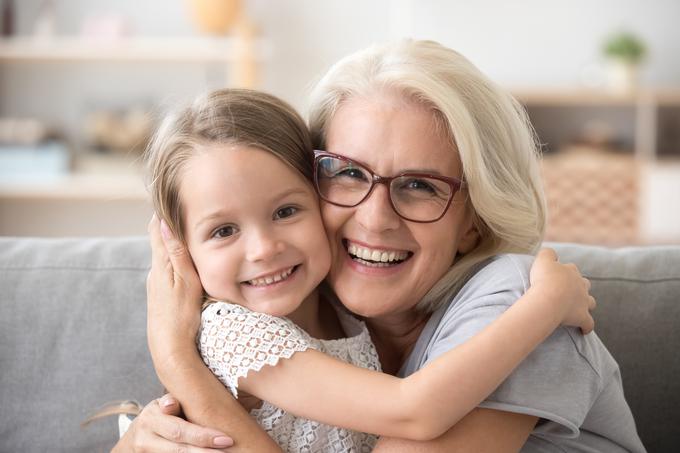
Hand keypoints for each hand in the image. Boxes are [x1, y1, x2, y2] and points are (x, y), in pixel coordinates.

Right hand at [113, 394, 233, 451]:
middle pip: (179, 449)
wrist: (136, 437)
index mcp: (150, 419)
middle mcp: (145, 439)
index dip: (203, 436)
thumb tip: (171, 403)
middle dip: (206, 451)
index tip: (226, 439)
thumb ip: (171, 402)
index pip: (179, 430)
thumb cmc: (160, 415)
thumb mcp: (162, 404)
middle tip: (228, 448)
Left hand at [147, 214, 204, 376]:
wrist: (169, 349)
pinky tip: (184, 258)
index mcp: (161, 265)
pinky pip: (167, 268)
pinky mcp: (161, 295)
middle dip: (169, 221)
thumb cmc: (181, 317)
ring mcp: (156, 284)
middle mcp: (155, 272)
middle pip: (159, 239)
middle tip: (184, 203)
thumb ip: (177, 254)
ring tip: (188, 225)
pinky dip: (174, 256)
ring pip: (164, 254)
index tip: (172, 193)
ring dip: (173, 239)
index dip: (163, 210)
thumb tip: (165, 223)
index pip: (157, 228)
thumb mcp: (186, 283)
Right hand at [529, 248, 595, 333]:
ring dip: (586, 303)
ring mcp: (583, 302)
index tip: (555, 276)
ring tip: (578, 307)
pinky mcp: (582, 317)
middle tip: (567, 291)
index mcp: (571, 272)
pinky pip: (588, 323)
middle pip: (584, 284)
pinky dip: (587, 327)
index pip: (571, 269)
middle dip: (579, 286)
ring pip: (590, 302)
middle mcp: (581, 286)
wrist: (549, 299)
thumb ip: (547, 253)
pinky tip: (583, 330)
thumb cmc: (544, 279)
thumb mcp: (542, 259)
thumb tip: (551, 253)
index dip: (564, 272)